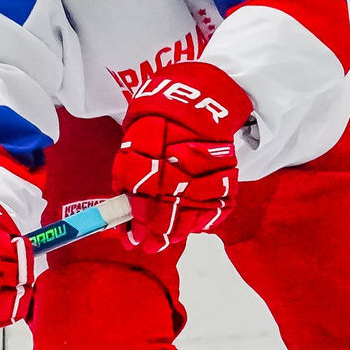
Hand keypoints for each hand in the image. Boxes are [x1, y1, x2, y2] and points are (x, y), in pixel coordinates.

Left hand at [112, 60, 250, 250]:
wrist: (196, 102)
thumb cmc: (158, 124)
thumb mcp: (135, 144)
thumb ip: (128, 178)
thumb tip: (124, 213)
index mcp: (150, 153)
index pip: (141, 197)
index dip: (136, 223)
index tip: (131, 240)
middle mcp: (178, 161)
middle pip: (167, 209)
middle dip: (156, 234)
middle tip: (150, 247)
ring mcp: (205, 167)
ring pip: (192, 211)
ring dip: (179, 230)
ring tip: (169, 239)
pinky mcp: (226, 172)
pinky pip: (218, 204)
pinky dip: (206, 219)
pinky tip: (193, 227)